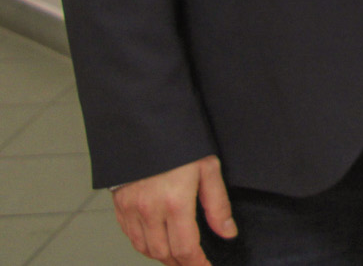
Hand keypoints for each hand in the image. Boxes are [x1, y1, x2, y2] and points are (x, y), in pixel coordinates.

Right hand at [112, 155, 234, 265]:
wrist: (145, 126)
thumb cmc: (180, 144)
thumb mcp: (208, 168)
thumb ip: (218, 204)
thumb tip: (227, 232)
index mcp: (175, 202)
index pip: (185, 248)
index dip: (196, 264)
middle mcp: (149, 210)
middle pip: (163, 253)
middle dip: (180, 263)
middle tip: (194, 263)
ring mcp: (131, 209)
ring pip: (144, 248)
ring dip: (162, 256)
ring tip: (178, 256)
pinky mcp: (119, 206)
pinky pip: (131, 236)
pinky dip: (144, 244)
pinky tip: (157, 241)